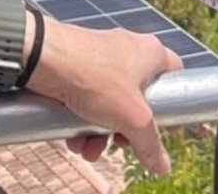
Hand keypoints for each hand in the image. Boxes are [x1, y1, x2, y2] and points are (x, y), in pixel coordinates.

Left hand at [25, 17, 183, 175]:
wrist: (42, 59)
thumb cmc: (94, 77)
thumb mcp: (131, 118)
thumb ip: (150, 143)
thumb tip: (163, 166)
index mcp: (150, 53)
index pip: (175, 75)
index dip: (174, 103)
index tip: (168, 128)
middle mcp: (127, 52)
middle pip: (139, 99)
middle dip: (127, 129)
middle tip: (121, 143)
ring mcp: (100, 60)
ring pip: (110, 104)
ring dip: (101, 132)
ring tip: (90, 149)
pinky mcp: (77, 68)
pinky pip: (87, 100)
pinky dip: (82, 122)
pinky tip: (74, 140)